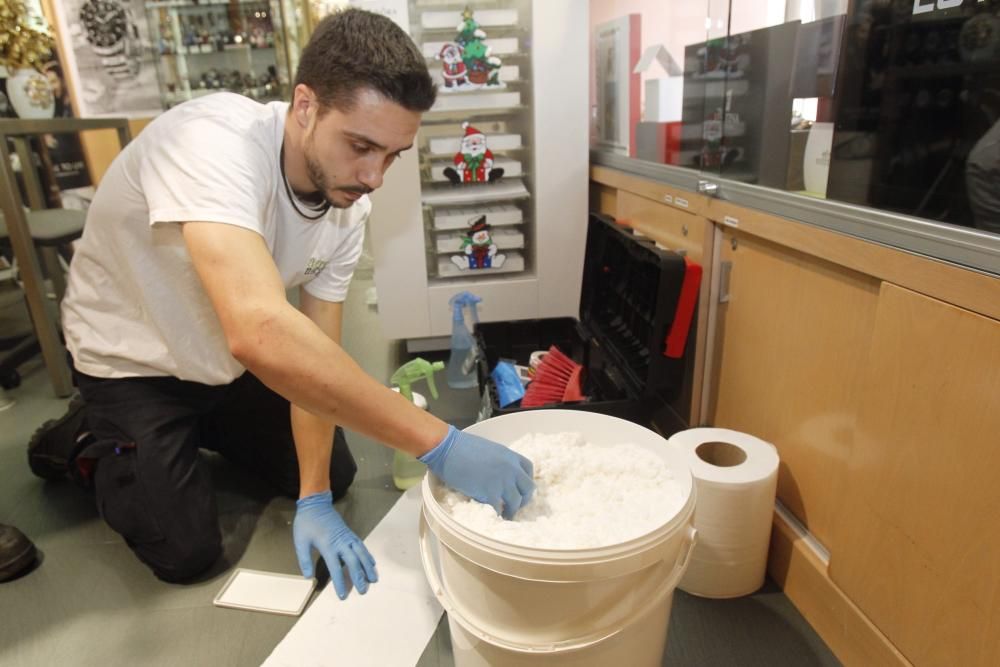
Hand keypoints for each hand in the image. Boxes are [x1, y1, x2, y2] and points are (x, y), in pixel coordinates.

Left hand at [293, 491, 377, 599]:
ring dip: (368, 567)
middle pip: (353, 562)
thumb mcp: (300, 541)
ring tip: (373, 580)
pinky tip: (372, 564)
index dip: (340, 582)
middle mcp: (341, 542)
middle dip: (359, 577)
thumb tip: (307, 577)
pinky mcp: (350, 533)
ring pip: (361, 553)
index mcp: (328, 545)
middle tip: (363, 591)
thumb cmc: (306, 523)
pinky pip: (362, 546)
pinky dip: (368, 556)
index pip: (336, 568)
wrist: (316, 504)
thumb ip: (304, 560)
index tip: (343, 595)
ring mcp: (347, 537)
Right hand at [419, 426, 534, 518]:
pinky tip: (493, 515)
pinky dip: (497, 514)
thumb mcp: (488, 450)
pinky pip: (499, 508)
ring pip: (516, 501)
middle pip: (528, 487)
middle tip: (515, 505)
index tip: (520, 488)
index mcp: (510, 455)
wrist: (447, 448)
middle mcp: (510, 468)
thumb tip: (497, 474)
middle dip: (524, 498)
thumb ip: (498, 462)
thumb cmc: (461, 446)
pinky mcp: (489, 492)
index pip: (528, 469)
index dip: (526, 480)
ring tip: (506, 515)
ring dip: (512, 510)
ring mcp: (502, 480)